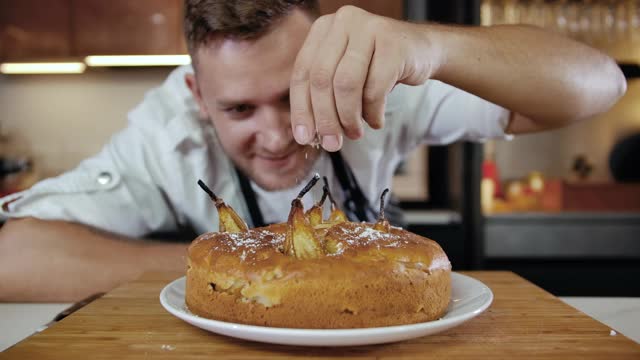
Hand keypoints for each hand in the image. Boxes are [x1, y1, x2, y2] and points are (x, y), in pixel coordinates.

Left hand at [289, 6, 437, 151]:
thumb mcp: (344, 73)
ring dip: (348, 117)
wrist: (423, 51)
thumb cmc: (378, 66)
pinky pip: (374, 88)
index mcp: (324, 28)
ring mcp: (369, 28)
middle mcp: (343, 21)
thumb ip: (323, 94)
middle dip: (325, 118)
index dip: (300, 109)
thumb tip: (307, 133)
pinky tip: (375, 121)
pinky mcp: (393, 44)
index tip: (304, 137)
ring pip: (345, 84)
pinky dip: (373, 113)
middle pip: (322, 79)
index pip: (302, 73)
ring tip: (354, 133)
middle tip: (332, 143)